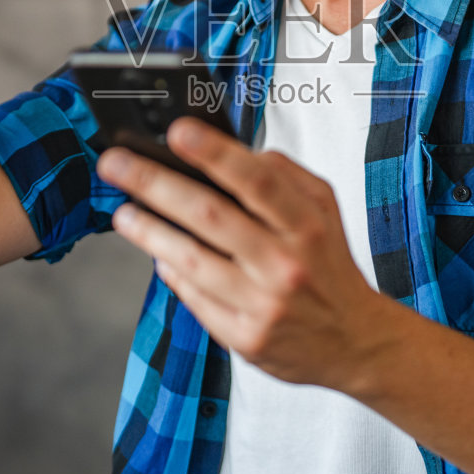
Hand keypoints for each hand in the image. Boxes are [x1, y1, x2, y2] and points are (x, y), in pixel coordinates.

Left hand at [97, 118, 390, 390]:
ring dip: (149, 232)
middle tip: (117, 163)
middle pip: (210, 216)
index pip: (257, 181)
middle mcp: (285, 265)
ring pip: (192, 260)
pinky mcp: (245, 338)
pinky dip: (171, 270)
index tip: (178, 131)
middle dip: (156, 184)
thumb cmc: (330, 266)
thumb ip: (284, 176)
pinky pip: (195, 297)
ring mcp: (263, 305)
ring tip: (123, 212)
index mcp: (308, 226)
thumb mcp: (325, 211)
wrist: (356, 342)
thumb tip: (232, 151)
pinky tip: (157, 252)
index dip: (215, 153)